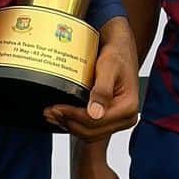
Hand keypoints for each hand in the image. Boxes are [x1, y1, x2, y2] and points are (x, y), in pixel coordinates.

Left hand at [43, 18, 138, 139]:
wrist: (120, 46)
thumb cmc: (117, 53)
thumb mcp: (109, 67)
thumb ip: (102, 90)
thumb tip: (95, 113)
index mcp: (128, 108)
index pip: (95, 121)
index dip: (73, 117)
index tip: (57, 108)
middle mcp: (125, 118)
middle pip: (91, 131)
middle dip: (68, 123)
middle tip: (50, 111)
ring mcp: (117, 120)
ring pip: (89, 133)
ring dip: (69, 125)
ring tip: (51, 114)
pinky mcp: (108, 117)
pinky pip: (90, 127)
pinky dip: (75, 123)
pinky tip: (62, 116)